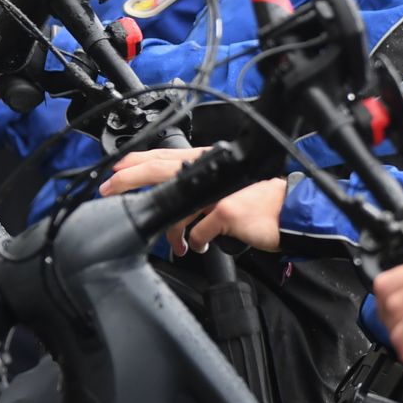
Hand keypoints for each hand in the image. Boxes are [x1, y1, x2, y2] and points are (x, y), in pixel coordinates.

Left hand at [99, 150, 285, 254]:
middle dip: (130, 179)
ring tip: (174, 243)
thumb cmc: (264, 203)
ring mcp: (218, 192)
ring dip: (171, 231)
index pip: (167, 156)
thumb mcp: (230, 188)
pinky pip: (199, 232)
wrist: (292, 213)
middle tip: (110, 189)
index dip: (139, 160)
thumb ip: (204, 191)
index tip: (116, 168)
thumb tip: (178, 206)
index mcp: (211, 164)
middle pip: (161, 170)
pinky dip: (196, 242)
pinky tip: (198, 246)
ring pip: (177, 208)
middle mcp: (213, 173)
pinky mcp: (226, 212)